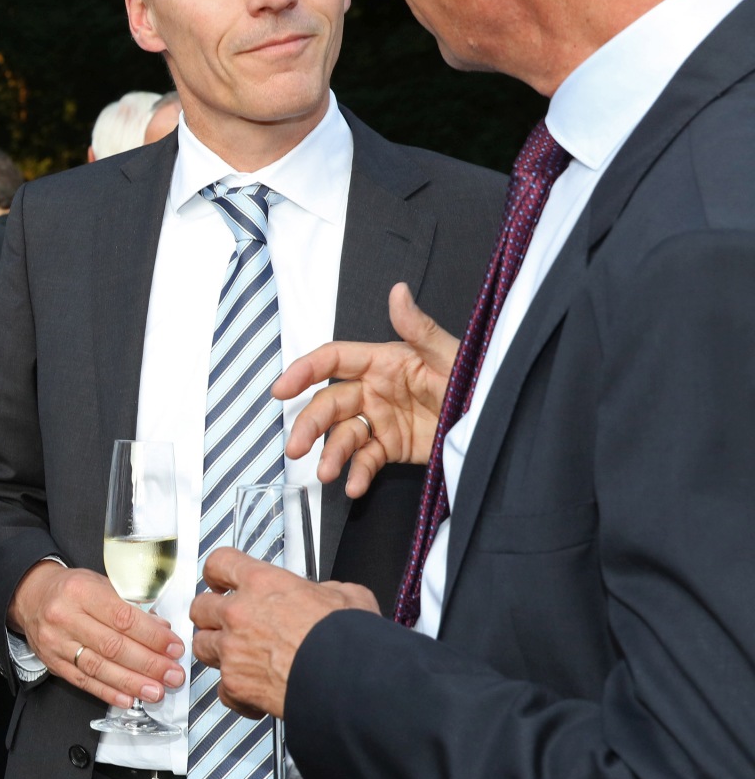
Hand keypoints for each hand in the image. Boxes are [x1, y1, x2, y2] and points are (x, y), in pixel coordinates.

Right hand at [7, 561, 183, 706]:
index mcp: (81, 591)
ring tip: (156, 691)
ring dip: (132, 683)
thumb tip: (161, 629)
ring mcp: (57, 643)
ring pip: (99, 668)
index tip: (174, 648)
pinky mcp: (53, 663)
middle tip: (172, 674)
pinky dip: (108, 692)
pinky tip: (129, 698)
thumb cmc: (71, 589)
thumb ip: (131, 606)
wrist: (31, 597)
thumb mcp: (101, 584)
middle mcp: (65, 617)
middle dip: (149, 664)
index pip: (123, 618)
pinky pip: (83, 682)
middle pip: (113, 646)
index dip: (152, 637)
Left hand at [188, 548, 377, 717]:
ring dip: (216, 650)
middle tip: (225, 619)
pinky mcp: (235, 685)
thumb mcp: (345, 595)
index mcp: (261, 584)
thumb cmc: (347, 640)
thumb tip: (324, 595)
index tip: (220, 579)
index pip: (220, 563)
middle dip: (211, 613)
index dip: (218, 572)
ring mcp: (232, 651)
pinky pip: (222, 688)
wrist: (348, 681)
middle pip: (200, 606)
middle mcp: (238, 615)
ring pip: (201, 645)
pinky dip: (235, 692)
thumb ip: (322, 590)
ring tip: (236, 655)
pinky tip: (252, 690)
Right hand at [273, 283, 459, 496]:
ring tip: (325, 474)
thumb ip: (418, 327)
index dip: (303, 371)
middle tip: (295, 446)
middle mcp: (374, 390)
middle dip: (308, 425)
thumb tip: (398, 292)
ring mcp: (381, 421)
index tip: (281, 388)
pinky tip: (353, 486)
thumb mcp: (449, 355)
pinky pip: (366, 460)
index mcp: (383, 362)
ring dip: (329, 455)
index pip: (333, 361)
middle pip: (329, 404)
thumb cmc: (476, 380)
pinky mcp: (392, 448)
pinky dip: (357, 474)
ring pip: (342, 436)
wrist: (498, 421)